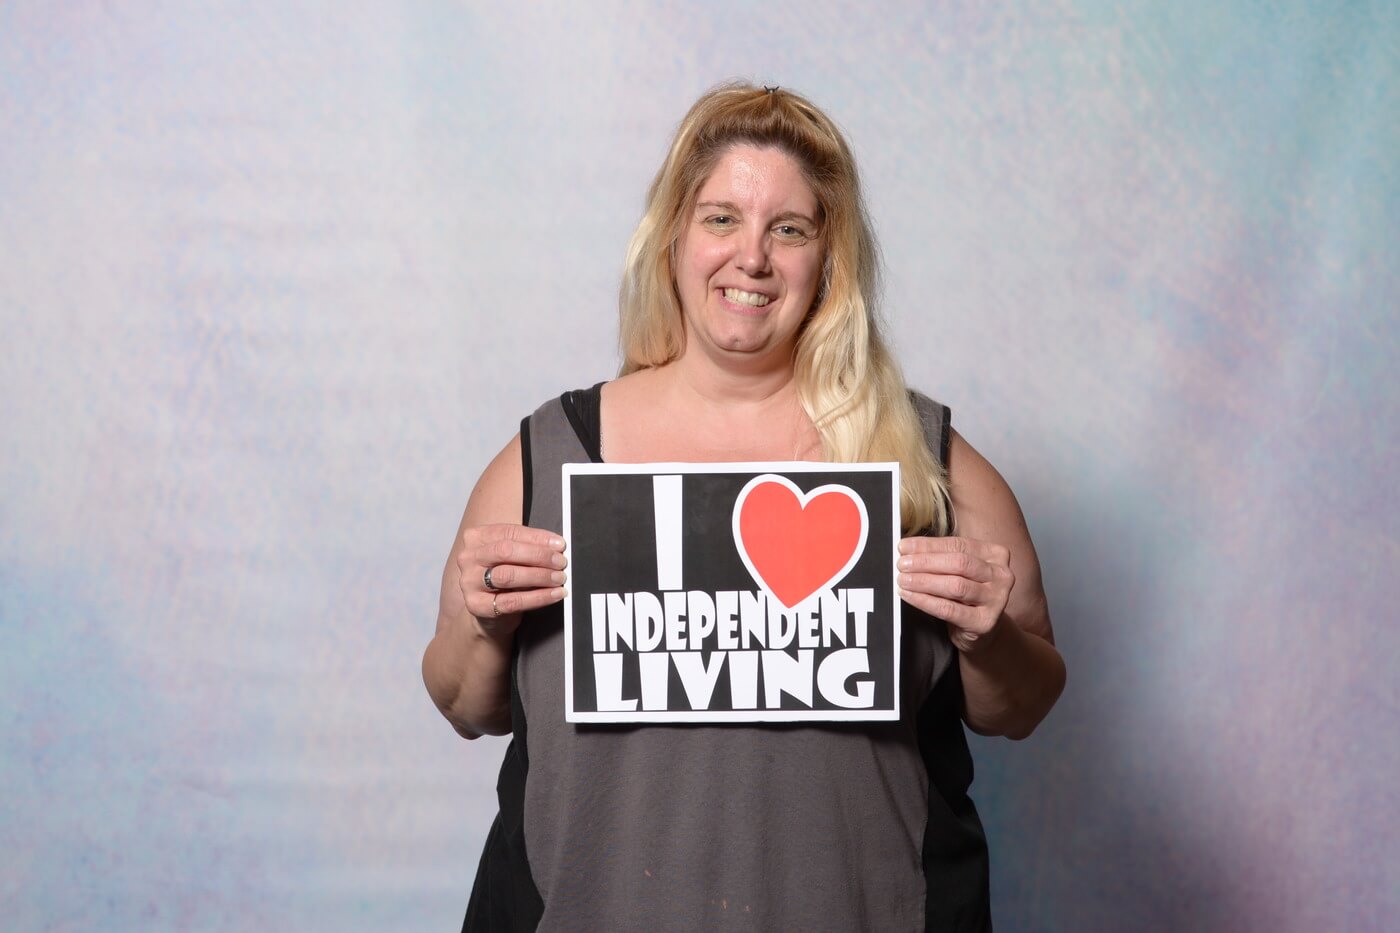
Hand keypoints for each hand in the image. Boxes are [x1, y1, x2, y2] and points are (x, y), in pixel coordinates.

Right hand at [455, 524, 567, 636]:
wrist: (487, 611)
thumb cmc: (502, 579)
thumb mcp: (511, 557)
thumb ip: (528, 547)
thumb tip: (556, 545)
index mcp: (476, 538)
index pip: (509, 532)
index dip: (537, 538)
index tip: (559, 544)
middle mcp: (469, 558)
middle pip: (506, 551)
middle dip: (539, 555)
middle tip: (560, 562)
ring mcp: (469, 582)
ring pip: (508, 575)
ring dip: (539, 576)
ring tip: (559, 578)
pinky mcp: (477, 605)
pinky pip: (512, 601)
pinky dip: (538, 597)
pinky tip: (553, 594)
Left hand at [897, 536, 1014, 654]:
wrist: (982, 629)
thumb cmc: (967, 595)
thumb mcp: (960, 571)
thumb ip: (941, 557)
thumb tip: (908, 548)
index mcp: (996, 555)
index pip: (958, 545)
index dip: (928, 545)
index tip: (904, 546)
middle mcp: (1001, 575)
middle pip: (959, 563)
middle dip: (925, 562)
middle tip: (902, 564)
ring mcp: (996, 599)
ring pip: (955, 586)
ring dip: (924, 581)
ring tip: (903, 580)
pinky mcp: (984, 622)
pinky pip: (949, 609)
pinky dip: (925, 601)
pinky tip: (909, 596)